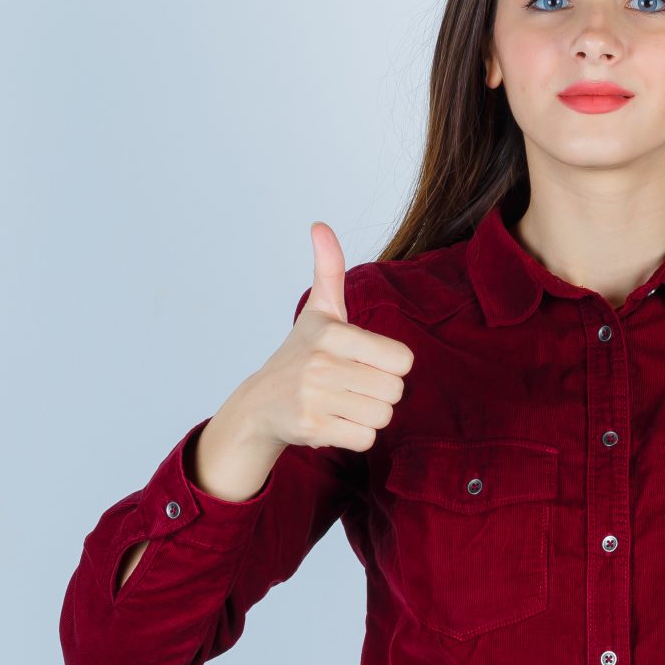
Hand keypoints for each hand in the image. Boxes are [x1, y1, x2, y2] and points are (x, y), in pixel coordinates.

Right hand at [223, 222, 417, 456]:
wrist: (261, 404)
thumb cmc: (301, 354)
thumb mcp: (319, 311)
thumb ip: (328, 269)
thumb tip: (319, 225)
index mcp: (332, 333)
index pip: (403, 360)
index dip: (389, 365)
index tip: (364, 362)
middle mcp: (321, 364)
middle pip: (395, 391)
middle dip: (380, 393)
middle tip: (352, 386)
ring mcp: (314, 398)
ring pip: (383, 417)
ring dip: (368, 415)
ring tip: (342, 403)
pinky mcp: (311, 429)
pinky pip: (366, 439)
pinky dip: (356, 436)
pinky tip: (334, 422)